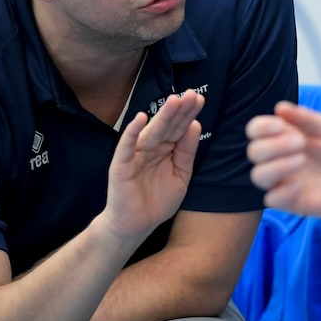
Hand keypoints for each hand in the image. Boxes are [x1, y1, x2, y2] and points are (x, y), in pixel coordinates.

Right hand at [104, 91, 204, 237]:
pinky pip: (126, 147)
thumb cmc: (157, 201)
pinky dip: (132, 133)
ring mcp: (135, 155)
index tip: (199, 99)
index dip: (188, 114)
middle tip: (191, 94)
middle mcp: (151, 148)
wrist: (135, 225)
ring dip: (162, 116)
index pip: (179, 128)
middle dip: (179, 110)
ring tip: (174, 100)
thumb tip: (195, 125)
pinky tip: (140, 119)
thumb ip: (187, 152)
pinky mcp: (121, 166)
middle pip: (167, 126)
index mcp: (165, 149)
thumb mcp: (181, 175)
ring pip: (150, 133)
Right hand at [246, 101, 320, 216]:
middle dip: (273, 146)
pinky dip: (282, 192)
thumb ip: (306, 118)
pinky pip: (272, 199)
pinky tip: (300, 186)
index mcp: (282, 136)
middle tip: (301, 142)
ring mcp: (281, 180)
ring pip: (258, 176)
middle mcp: (277, 158)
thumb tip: (280, 107)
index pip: (255, 130)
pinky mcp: (290, 201)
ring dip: (276, 166)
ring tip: (301, 160)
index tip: (280, 125)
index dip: (261, 127)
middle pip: (254, 152)